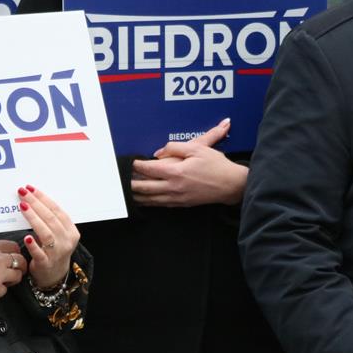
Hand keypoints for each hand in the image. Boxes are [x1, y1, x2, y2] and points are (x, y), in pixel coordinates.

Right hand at [0, 240, 22, 303]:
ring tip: (3, 281)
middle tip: (16, 270)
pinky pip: (5, 290)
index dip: (16, 253)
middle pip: (21, 260)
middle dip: (20, 266)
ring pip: (17, 275)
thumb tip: (0, 255)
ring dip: (12, 279)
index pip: (14, 246)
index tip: (14, 257)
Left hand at [17, 185, 80, 288]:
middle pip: (51, 219)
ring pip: (46, 233)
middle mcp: (67, 241)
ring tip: (23, 206)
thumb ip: (50, 222)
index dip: (44, 199)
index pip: (57, 211)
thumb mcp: (58, 235)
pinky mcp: (46, 263)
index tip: (31, 189)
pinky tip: (26, 237)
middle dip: (36, 204)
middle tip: (23, 193)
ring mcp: (58, 252)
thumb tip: (33, 201)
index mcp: (71, 231)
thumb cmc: (53, 251)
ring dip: (33, 218)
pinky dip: (33, 245)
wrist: (54, 275)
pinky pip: (40, 253)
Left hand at [131, 118, 247, 206]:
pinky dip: (149, 202)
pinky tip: (144, 200)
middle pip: (144, 187)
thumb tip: (159, 152)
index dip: (137, 165)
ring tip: (126, 192)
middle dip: (130, 183)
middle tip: (121, 179)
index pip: (148, 169)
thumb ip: (176, 147)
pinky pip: (160, 204)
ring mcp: (177, 197)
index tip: (131, 162)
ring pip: (150, 199)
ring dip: (136, 195)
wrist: (231, 185)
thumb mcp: (198, 148)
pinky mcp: (182, 204)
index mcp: (176, 172)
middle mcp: (174, 187)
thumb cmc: (217, 166)